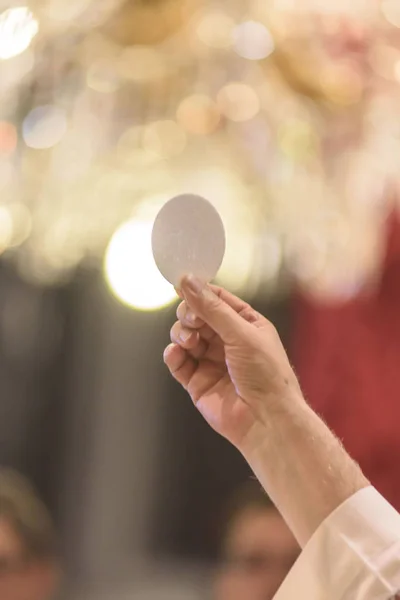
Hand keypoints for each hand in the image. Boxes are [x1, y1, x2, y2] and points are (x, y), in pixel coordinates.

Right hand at [163, 276, 301, 450]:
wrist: (266, 420)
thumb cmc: (265, 374)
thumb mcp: (241, 333)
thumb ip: (211, 308)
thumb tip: (188, 281)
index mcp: (246, 324)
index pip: (217, 299)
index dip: (199, 291)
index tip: (182, 284)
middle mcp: (228, 340)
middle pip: (197, 316)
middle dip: (189, 314)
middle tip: (191, 320)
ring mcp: (211, 361)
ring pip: (185, 337)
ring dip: (181, 334)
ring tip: (189, 341)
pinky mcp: (198, 382)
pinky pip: (178, 362)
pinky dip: (173, 355)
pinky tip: (176, 354)